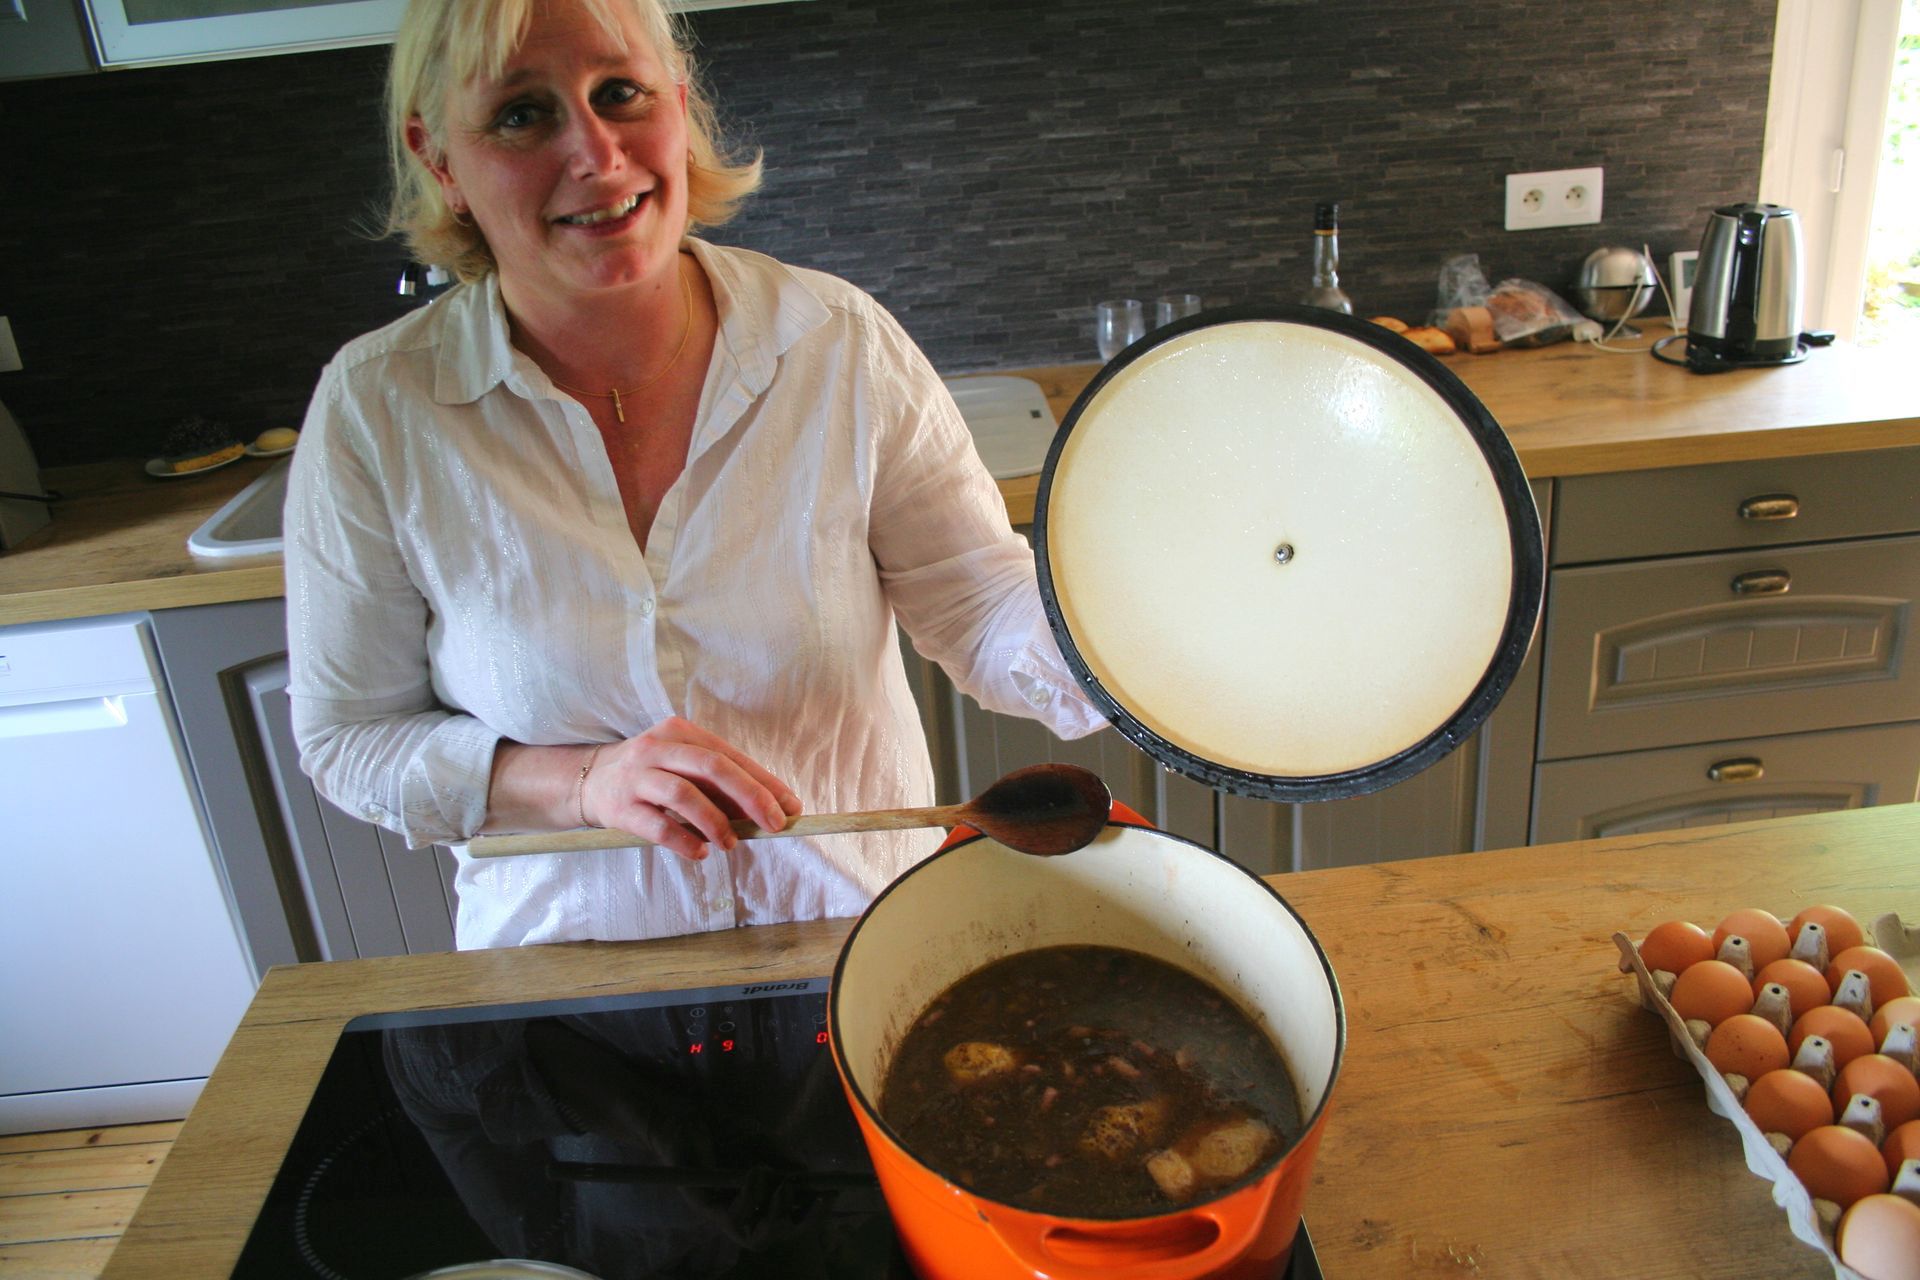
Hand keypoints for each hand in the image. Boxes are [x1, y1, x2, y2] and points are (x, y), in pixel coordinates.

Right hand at [580, 717, 801, 861]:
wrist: (589, 780)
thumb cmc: (652, 775)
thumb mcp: (684, 767)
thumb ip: (721, 785)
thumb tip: (771, 811)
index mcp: (681, 733)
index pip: (730, 756)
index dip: (764, 782)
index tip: (791, 807)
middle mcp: (659, 748)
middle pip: (712, 768)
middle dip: (749, 796)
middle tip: (773, 824)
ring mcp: (637, 776)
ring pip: (683, 794)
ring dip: (715, 822)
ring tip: (731, 844)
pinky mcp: (621, 807)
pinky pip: (658, 825)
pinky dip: (684, 840)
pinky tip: (700, 852)